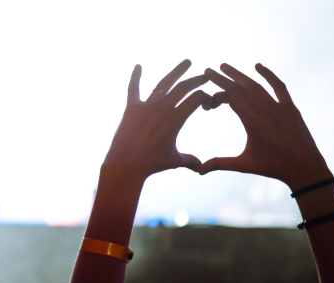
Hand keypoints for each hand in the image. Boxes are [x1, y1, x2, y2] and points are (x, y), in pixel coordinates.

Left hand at [104, 59, 209, 176]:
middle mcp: (162, 108)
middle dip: (197, 79)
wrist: (125, 165)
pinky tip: (138, 65)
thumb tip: (200, 168)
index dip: (206, 97)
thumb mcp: (174, 160)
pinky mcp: (131, 108)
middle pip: (184, 87)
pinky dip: (135, 76)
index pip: (197, 99)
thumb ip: (189, 160)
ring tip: (187, 62)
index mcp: (176, 119)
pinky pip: (133, 88)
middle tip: (205, 75)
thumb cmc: (151, 164)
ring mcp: (146, 106)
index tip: (208, 103)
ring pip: (164, 83)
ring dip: (177, 71)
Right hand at [200, 63, 332, 190]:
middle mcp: (267, 112)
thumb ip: (220, 164)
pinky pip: (279, 87)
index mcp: (254, 124)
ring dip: (240, 75)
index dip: (217, 96)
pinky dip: (269, 75)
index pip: (232, 99)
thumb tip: (199, 170)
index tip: (208, 103)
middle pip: (241, 89)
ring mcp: (280, 108)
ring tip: (225, 66)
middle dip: (223, 79)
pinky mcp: (290, 108)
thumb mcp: (244, 165)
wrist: (304, 167)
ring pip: (256, 86)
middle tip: (208, 70)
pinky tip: (258, 66)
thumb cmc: (272, 167)